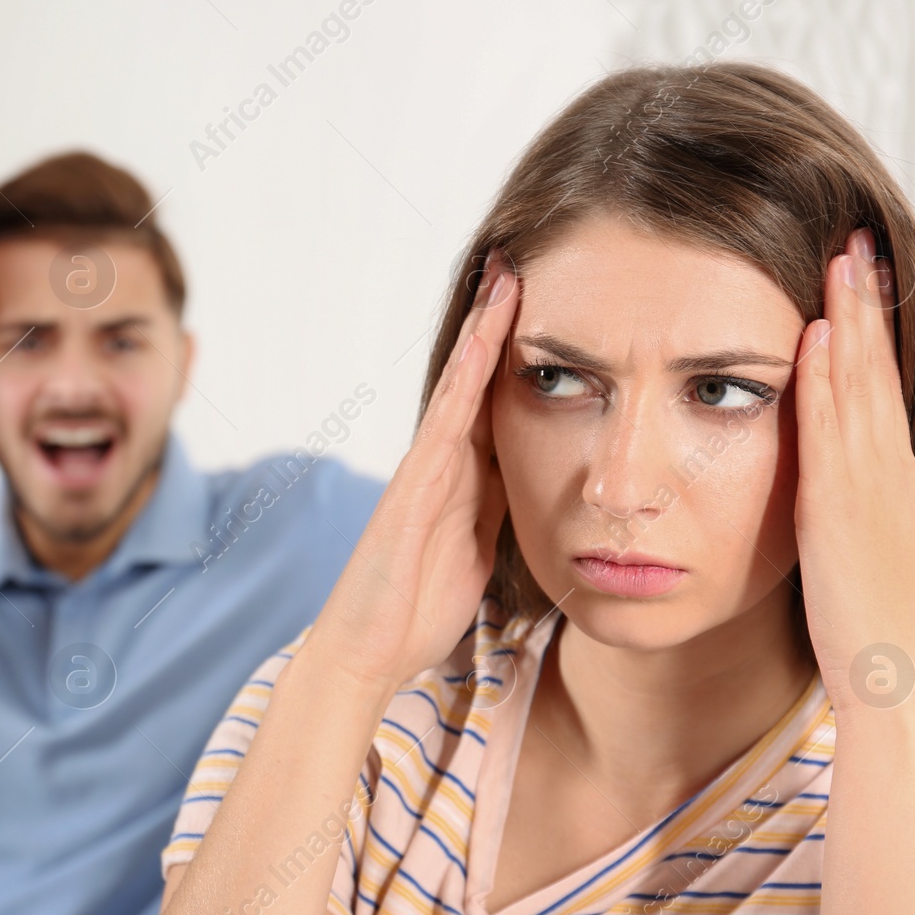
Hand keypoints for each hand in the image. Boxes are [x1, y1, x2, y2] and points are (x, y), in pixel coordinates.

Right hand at [300, 251, 519, 690]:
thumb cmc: (415, 611)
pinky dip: (465, 376)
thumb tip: (535, 482)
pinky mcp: (414, 485)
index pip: (496, 404)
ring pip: (461, 385)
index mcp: (463, 482)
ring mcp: (426, 470)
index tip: (546, 309)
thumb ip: (496, 513)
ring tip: (507, 275)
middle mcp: (443, 464)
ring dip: (484, 330)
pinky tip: (483, 338)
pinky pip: (447, 420)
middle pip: (477, 378)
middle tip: (520, 262)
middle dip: (498, 323)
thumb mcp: (478, 554)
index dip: (517, 357)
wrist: (368, 652)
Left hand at [792, 227, 914, 713]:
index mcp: (895, 475)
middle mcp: (887, 468)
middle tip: (856, 240)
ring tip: (839, 260)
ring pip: (856, 383)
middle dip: (865, 304)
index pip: (884, 386)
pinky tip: (808, 337)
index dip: (874, 331)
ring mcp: (865, 481)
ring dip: (846, 320)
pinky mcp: (836, 502)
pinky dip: (820, 379)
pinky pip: (828, 426)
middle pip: (875, 368)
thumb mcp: (904, 554)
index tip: (864, 279)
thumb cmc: (884, 618)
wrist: (891, 671)